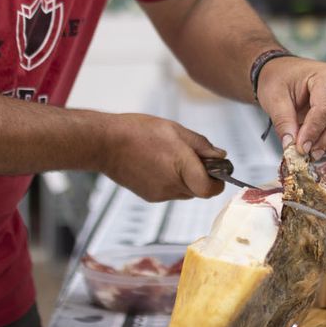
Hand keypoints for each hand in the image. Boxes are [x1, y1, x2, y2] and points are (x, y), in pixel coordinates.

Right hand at [98, 114, 226, 202]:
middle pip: (199, 190)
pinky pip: (170, 192)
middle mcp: (172, 185)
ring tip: (171, 157)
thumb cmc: (137, 132)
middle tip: (193, 157)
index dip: (218, 182)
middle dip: (202, 177)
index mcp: (182, 166)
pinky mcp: (149, 196)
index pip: (210, 189)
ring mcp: (160, 194)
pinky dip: (171, 181)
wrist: (105, 144)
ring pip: (185, 192)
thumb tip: (220, 156)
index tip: (218, 171)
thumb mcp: (174, 130)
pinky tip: (158, 164)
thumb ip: (201, 144)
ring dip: (186, 179)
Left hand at [257, 57, 325, 157]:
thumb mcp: (274, 97)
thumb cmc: (281, 79)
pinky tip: (315, 139)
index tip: (300, 148)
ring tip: (307, 146)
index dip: (313, 131)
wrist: (286, 73)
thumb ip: (283, 121)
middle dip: (324, 141)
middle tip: (305, 153)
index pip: (325, 109)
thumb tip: (291, 146)